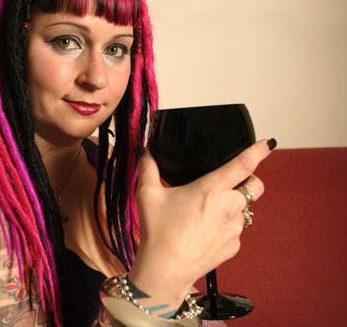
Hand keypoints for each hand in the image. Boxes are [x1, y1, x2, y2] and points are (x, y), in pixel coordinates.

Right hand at [129, 139, 272, 307]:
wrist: (165, 269)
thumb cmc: (158, 232)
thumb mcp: (147, 195)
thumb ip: (148, 168)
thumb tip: (146, 152)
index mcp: (211, 190)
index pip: (244, 165)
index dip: (258, 151)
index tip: (267, 144)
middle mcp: (229, 207)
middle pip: (255, 185)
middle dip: (248, 180)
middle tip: (228, 183)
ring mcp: (234, 228)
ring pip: (245, 208)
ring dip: (234, 204)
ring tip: (208, 212)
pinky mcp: (234, 245)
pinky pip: (237, 228)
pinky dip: (227, 225)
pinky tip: (206, 230)